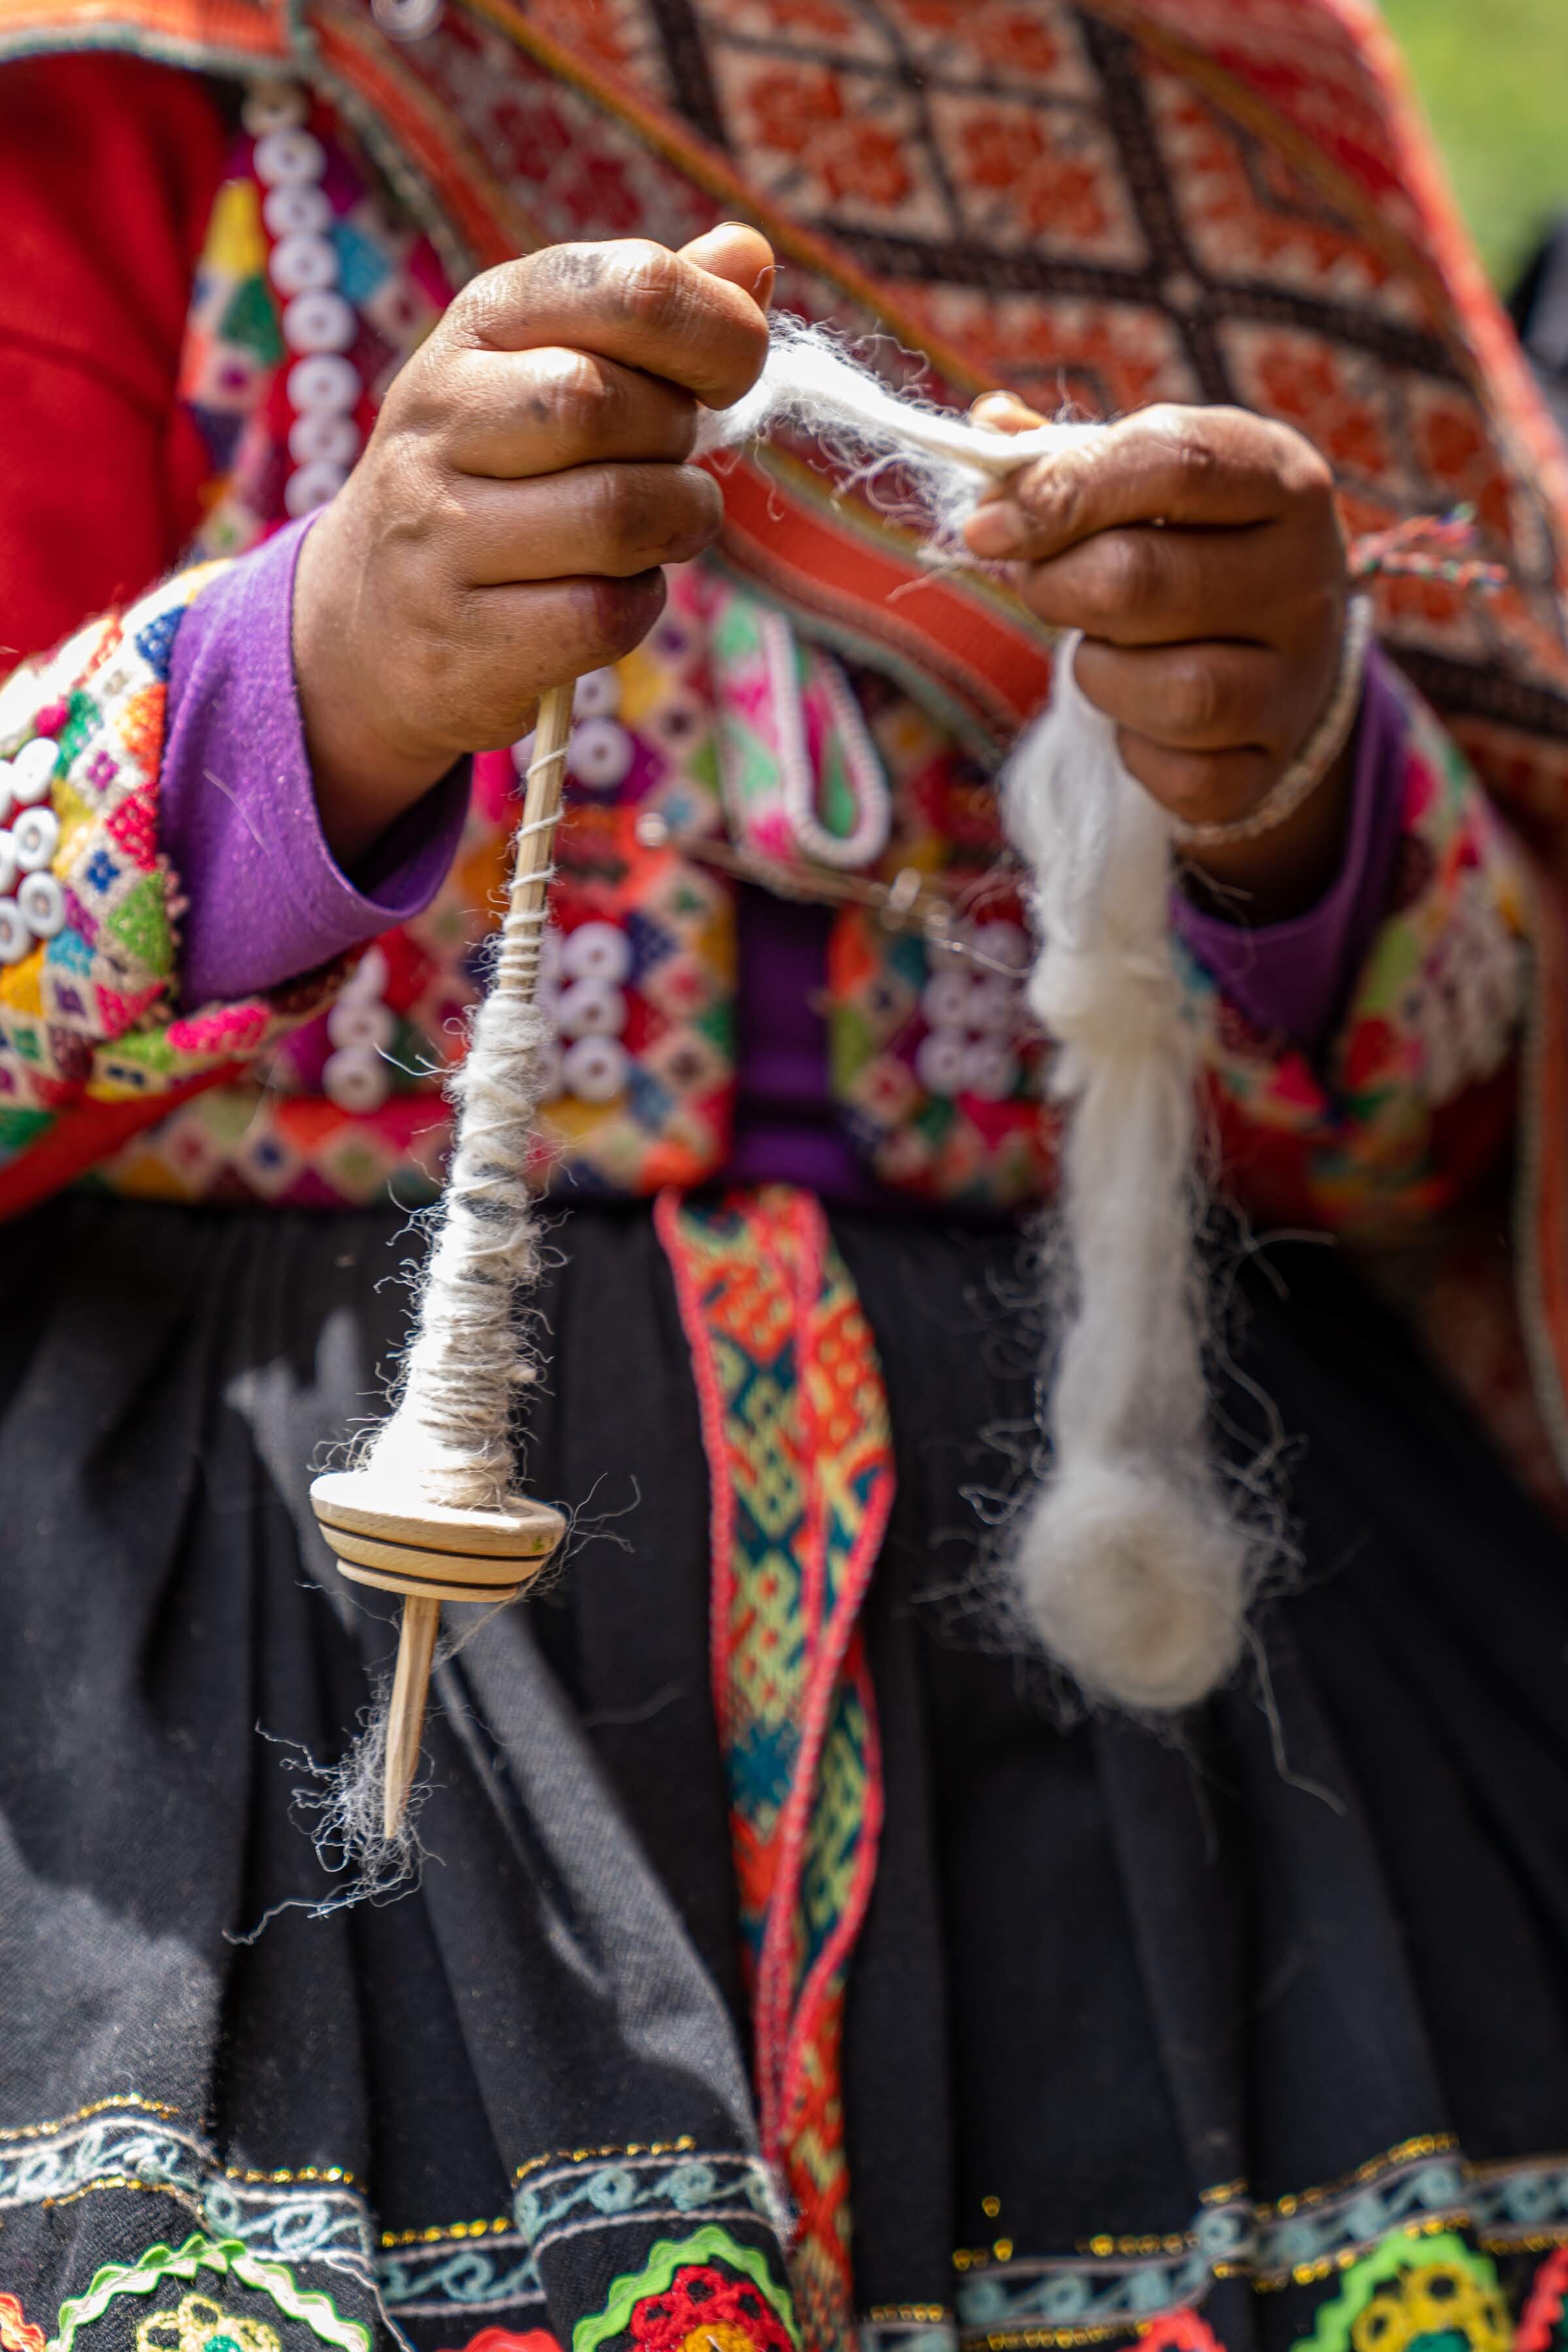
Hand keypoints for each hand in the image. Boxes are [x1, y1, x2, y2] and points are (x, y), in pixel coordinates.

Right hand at [294, 225, 774, 865]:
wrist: (369, 623)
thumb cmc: (499, 479)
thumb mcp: (551, 371)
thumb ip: (648, 316)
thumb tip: (750, 251)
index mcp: (480, 325)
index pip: (627, 287)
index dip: (715, 329)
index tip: (730, 370)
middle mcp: (441, 417)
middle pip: (610, 403)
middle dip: (675, 440)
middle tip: (661, 462)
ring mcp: (439, 533)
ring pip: (618, 514)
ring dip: (674, 526)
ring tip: (652, 530)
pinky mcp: (462, 640)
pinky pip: (603, 614)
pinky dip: (638, 605)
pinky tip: (609, 593)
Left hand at [962, 397, 1351, 920]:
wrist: (1278, 654)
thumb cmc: (1190, 545)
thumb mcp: (1147, 482)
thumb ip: (1068, 455)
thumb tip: (989, 430)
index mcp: (1280, 477)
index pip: (1172, 462)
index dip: (1062, 491)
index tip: (986, 526)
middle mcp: (1307, 576)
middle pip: (1140, 581)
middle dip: (1056, 587)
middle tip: (1042, 585)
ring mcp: (1298, 679)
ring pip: (1172, 691)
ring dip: (1098, 673)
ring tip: (1102, 650)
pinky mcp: (1269, 764)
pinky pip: (1180, 776)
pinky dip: (1135, 751)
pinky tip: (1139, 718)